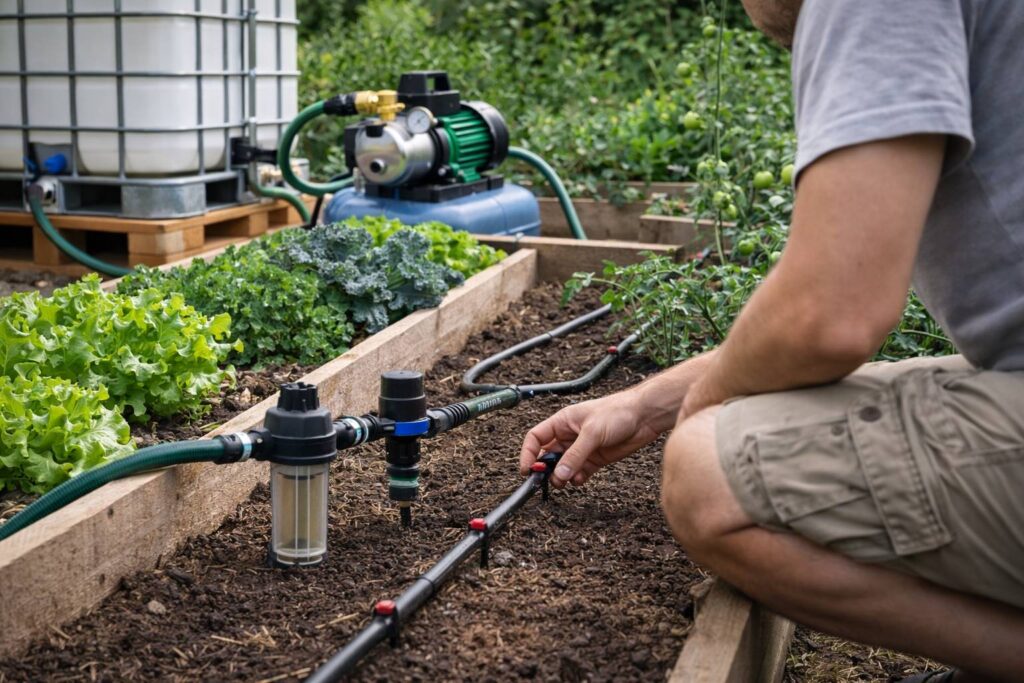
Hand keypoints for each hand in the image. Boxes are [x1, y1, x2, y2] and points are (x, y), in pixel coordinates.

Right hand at [519, 391, 662, 487]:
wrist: (644, 416)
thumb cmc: (617, 412)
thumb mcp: (592, 432)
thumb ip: (575, 455)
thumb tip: (560, 474)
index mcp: (563, 422)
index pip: (536, 438)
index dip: (528, 453)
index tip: (527, 469)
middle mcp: (569, 435)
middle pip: (548, 455)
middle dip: (545, 469)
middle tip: (546, 480)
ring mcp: (582, 448)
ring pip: (563, 467)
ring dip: (561, 477)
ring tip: (565, 481)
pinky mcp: (595, 458)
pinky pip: (579, 472)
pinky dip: (577, 479)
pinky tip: (580, 479)